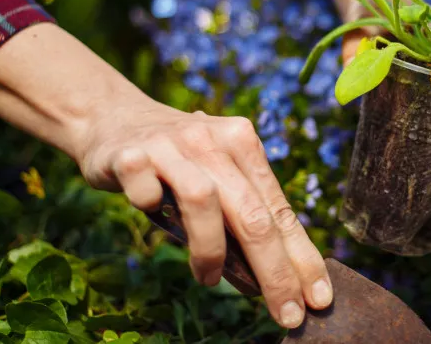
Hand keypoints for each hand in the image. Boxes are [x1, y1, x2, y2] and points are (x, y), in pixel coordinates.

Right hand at [0, 24, 329, 328]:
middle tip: (286, 313)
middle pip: (253, 212)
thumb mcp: (216, 174)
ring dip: (211, 250)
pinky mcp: (129, 154)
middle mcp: (211, 138)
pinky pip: (145, 191)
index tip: (319, 298)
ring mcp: (170, 145)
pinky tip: (152, 211)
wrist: (112, 116)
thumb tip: (273, 278)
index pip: (279, 209)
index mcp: (242, 142)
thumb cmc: (176, 160)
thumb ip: (242, 213)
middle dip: (275, 271)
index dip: (303, 257)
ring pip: (203, 200)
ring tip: (209, 279)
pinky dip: (150, 206)